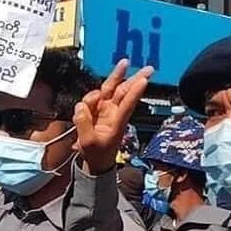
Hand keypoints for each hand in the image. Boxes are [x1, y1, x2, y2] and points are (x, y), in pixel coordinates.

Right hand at [73, 59, 151, 174]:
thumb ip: (83, 123)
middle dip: (134, 77)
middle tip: (149, 68)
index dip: (135, 91)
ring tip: (90, 104)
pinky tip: (82, 111)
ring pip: (107, 89)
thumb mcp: (88, 142)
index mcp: (117, 121)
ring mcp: (105, 108)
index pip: (128, 103)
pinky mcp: (97, 109)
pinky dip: (87, 101)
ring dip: (98, 93)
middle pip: (124, 90)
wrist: (95, 162)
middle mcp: (114, 111)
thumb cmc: (97, 154)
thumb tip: (81, 106)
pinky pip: (91, 98)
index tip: (145, 80)